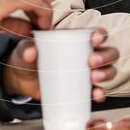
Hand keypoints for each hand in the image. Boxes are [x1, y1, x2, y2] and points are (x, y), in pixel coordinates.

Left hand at [2, 28, 118, 101]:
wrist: (22, 80)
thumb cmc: (28, 58)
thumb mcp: (25, 50)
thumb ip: (26, 48)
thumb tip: (30, 51)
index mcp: (75, 39)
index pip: (96, 34)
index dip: (101, 35)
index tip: (95, 40)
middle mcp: (86, 54)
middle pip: (108, 52)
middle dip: (105, 57)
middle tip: (91, 63)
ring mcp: (85, 72)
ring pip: (108, 70)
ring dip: (106, 74)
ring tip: (94, 78)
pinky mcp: (82, 89)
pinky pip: (98, 91)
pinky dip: (100, 93)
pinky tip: (96, 95)